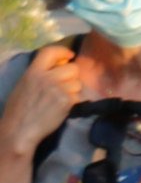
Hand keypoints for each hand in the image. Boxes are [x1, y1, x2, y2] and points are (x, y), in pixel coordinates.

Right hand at [0, 43, 97, 161]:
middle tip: (65, 86)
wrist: (20, 130)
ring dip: (74, 90)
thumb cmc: (18, 110)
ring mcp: (58, 89)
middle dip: (72, 76)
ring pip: (78, 83)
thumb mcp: (24, 85)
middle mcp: (46, 77)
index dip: (63, 52)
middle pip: (73, 68)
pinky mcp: (66, 101)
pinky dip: (75, 103)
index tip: (69, 56)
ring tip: (61, 100)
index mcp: (32, 72)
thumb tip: (57, 67)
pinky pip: (79, 97)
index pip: (50, 52)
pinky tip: (63, 109)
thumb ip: (39, 75)